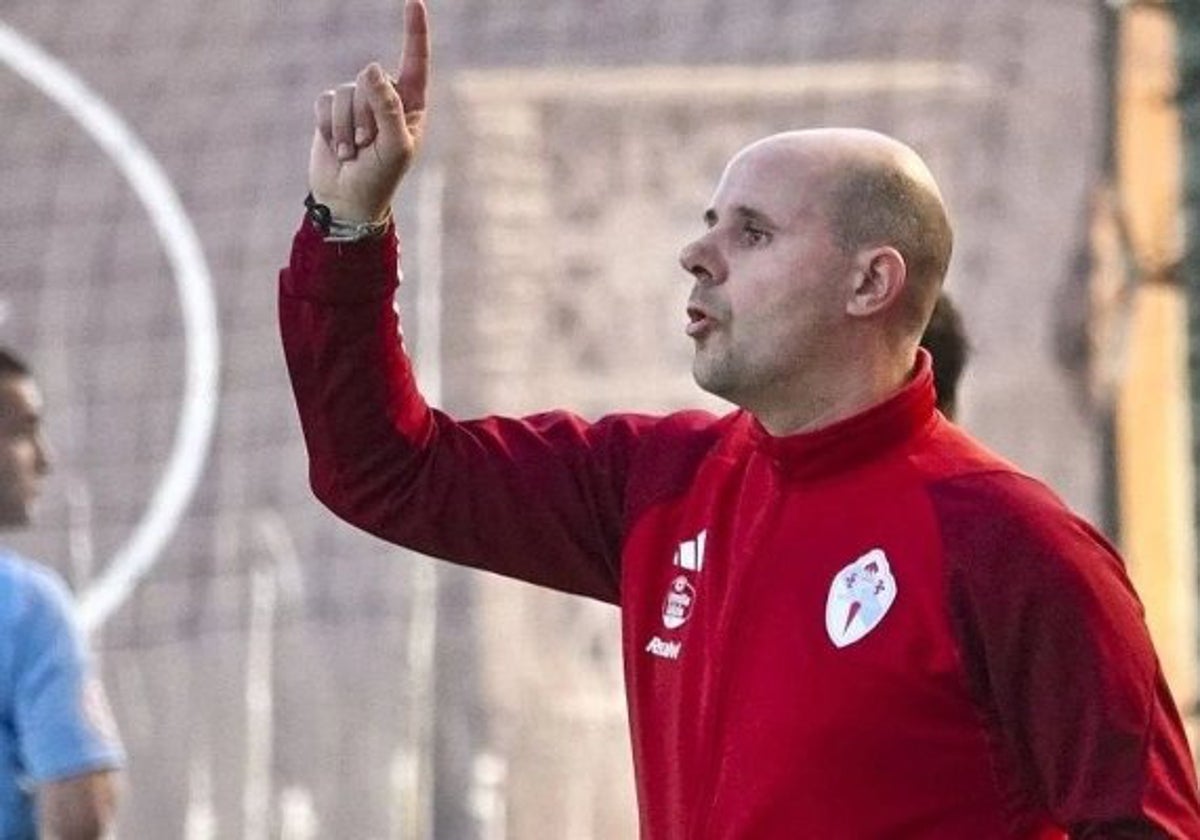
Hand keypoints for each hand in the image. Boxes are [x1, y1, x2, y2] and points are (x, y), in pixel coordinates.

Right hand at [309, 0, 429, 222]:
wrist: (347, 201)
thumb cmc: (381, 178)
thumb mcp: (395, 147)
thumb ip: (388, 107)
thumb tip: (372, 68)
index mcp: (411, 104)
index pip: (415, 62)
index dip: (414, 33)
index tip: (413, 2)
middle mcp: (385, 98)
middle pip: (370, 80)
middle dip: (365, 115)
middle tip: (368, 146)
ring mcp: (357, 103)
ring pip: (346, 92)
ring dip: (347, 127)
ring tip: (354, 152)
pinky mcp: (332, 110)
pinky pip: (326, 101)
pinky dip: (330, 127)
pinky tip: (337, 147)